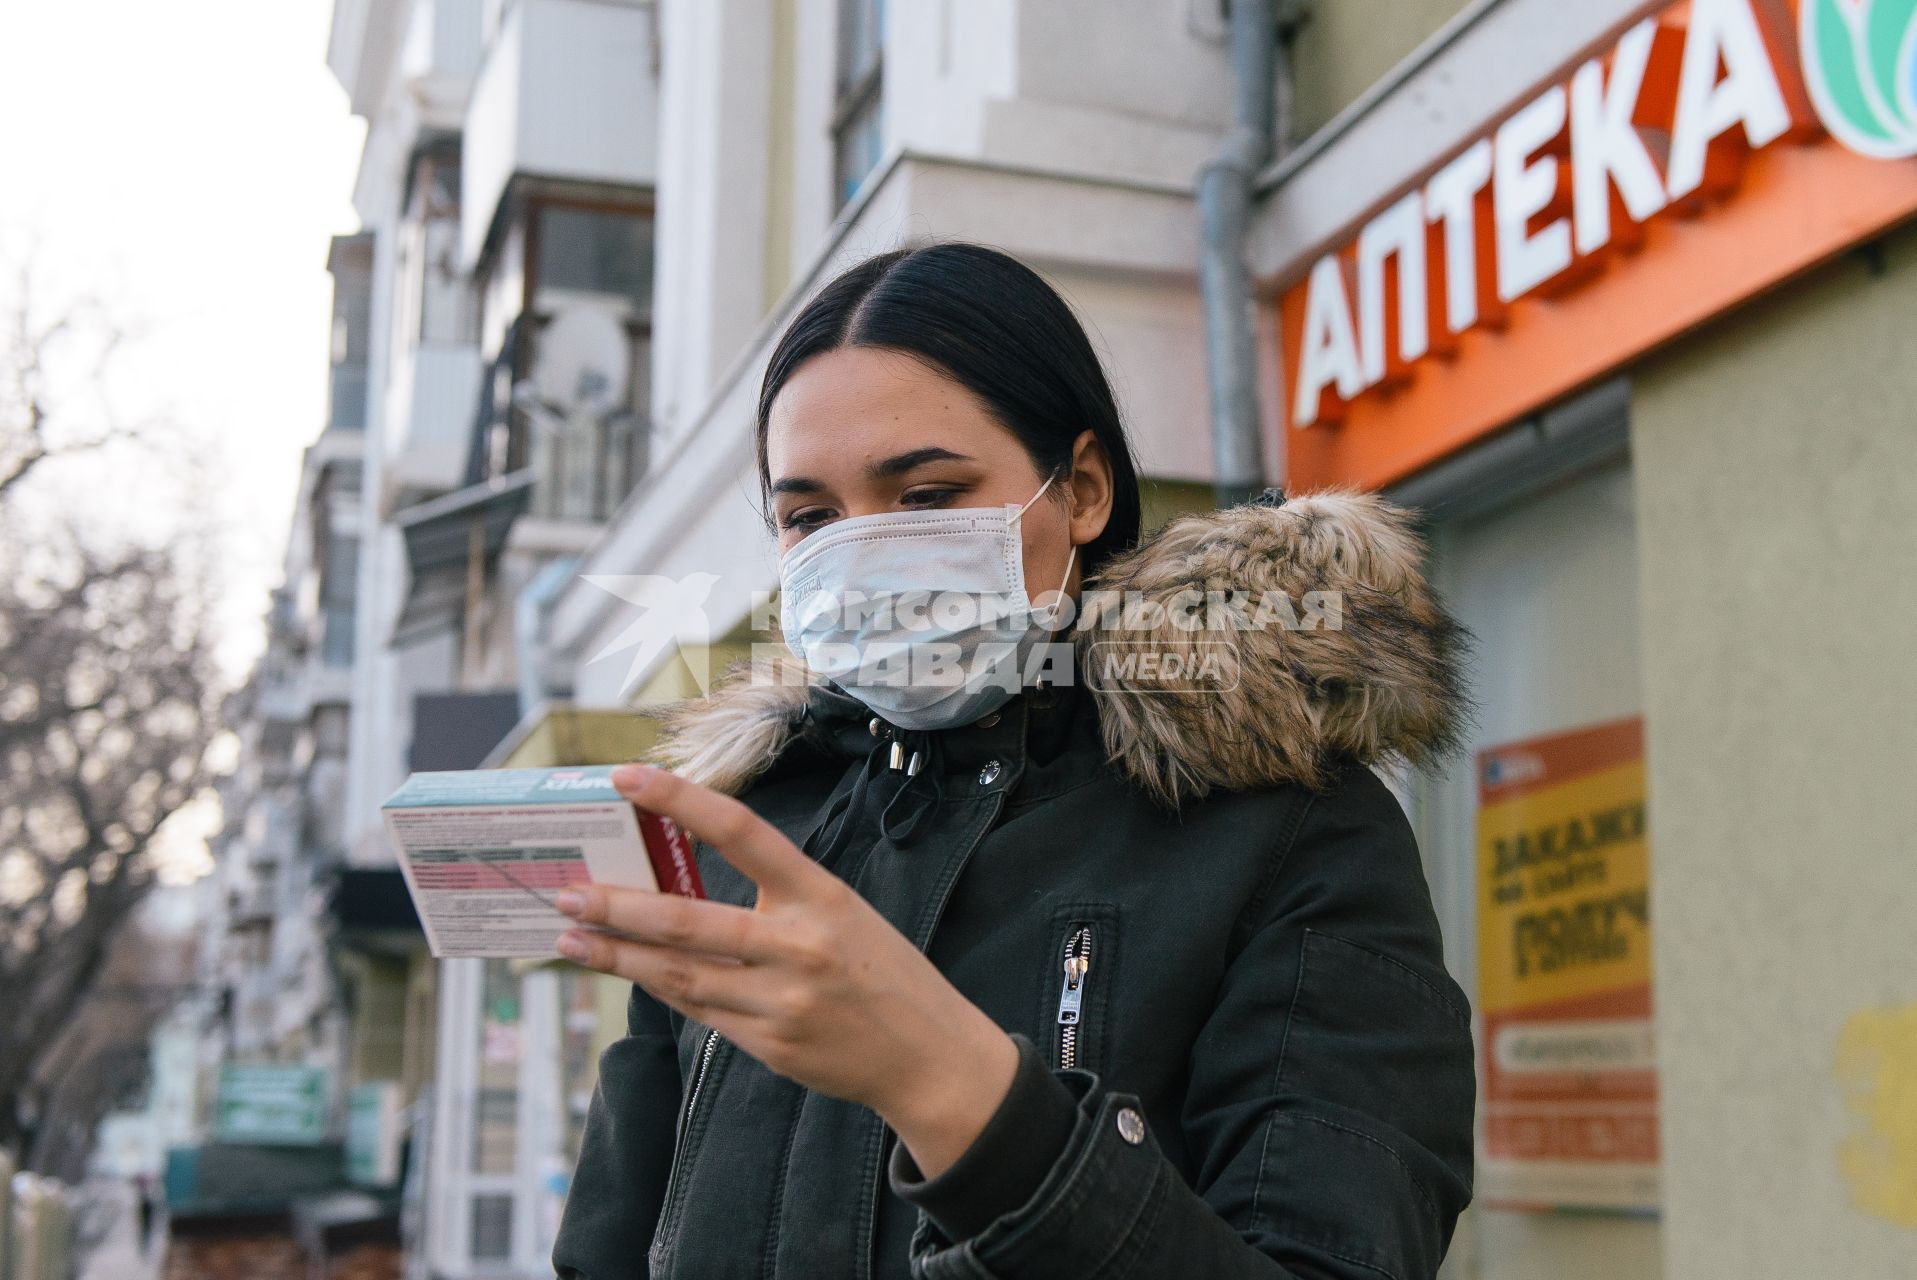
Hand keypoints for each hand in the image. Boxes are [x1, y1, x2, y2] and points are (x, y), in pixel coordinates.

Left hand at [553, 763, 1018, 1178]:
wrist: (929, 1055)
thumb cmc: (882, 971)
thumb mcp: (842, 913)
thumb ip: (776, 897)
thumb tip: (688, 884)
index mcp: (820, 894)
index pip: (740, 830)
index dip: (680, 800)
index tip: (628, 778)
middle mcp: (798, 944)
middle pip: (686, 921)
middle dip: (617, 907)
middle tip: (568, 893)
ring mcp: (781, 1000)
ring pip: (678, 974)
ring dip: (617, 956)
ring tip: (571, 938)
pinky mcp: (769, 1044)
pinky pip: (699, 1010)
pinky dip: (658, 988)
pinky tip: (625, 972)